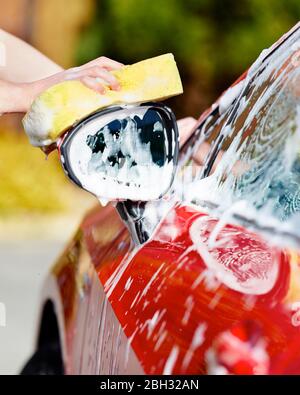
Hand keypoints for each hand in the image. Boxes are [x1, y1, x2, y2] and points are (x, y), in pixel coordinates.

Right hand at [0, 56, 122, 113]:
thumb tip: (96, 123)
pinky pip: (83, 78)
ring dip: (109, 77)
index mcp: (79, 74)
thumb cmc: (51, 103)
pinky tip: (102, 92)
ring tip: (117, 88)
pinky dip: (95, 84)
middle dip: (116, 70)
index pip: (100, 64)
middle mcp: (76, 71)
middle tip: (125, 83)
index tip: (128, 74)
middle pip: (101, 63)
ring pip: (95, 69)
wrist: (29, 98)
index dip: (115, 67)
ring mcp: (71, 75)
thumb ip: (83, 107)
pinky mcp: (66, 80)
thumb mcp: (71, 101)